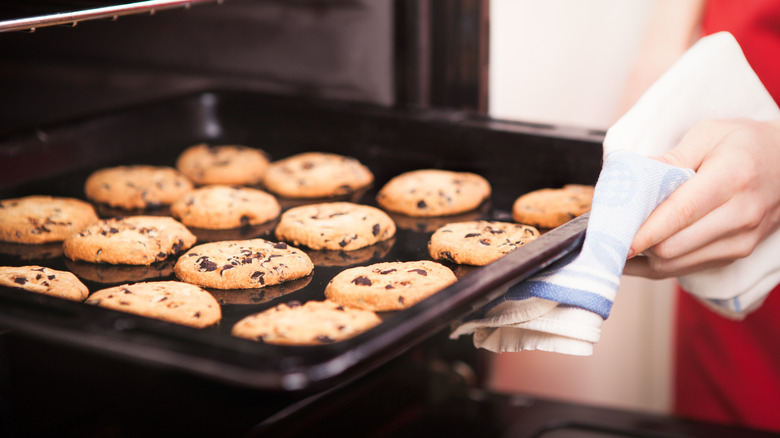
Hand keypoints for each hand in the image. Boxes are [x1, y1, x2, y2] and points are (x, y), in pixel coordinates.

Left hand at [624, 118, 779, 278]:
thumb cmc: (743, 144)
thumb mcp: (708, 134)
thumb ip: (671, 158)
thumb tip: (635, 180)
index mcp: (732, 179)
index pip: (681, 213)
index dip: (645, 230)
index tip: (614, 237)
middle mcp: (740, 215)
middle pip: (674, 246)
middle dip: (636, 244)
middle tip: (607, 234)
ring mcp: (740, 241)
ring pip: (676, 264)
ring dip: (643, 258)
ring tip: (617, 243)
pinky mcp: (734, 255)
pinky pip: (685, 269)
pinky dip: (657, 264)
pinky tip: (637, 251)